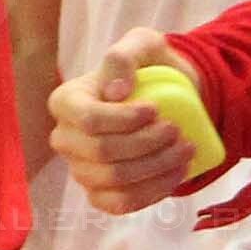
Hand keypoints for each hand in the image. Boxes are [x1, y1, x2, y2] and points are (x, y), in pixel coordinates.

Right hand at [53, 27, 200, 210]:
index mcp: (65, 101)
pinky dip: (152, 192)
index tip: (156, 110)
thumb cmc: (151, 69)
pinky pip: (120, 204)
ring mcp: (80, 170)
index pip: (88, 119)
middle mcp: (65, 139)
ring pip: (115, 180)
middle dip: (147, 144)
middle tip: (177, 131)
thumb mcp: (143, 45)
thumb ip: (125, 56)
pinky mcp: (99, 194)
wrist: (169, 100)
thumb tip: (114, 92)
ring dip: (157, 167)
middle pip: (103, 152)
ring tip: (185, 150)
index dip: (124, 119)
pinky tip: (176, 173)